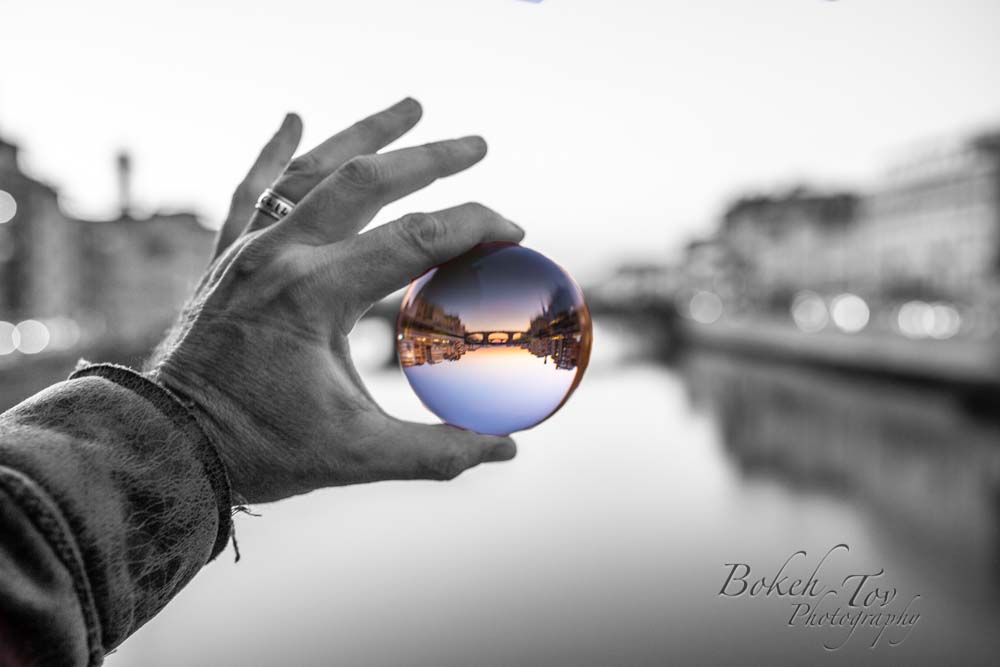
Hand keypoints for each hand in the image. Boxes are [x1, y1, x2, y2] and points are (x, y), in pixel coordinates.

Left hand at [149, 99, 523, 503]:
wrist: (167, 446)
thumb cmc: (261, 451)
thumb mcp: (357, 455)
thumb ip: (437, 451)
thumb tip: (507, 450)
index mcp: (316, 294)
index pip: (416, 238)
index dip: (475, 227)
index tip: (513, 230)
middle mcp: (280, 255)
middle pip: (367, 181)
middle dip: (430, 158)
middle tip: (477, 145)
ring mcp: (248, 250)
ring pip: (311, 170)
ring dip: (365, 134)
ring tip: (411, 108)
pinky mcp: (227, 259)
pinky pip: (252, 190)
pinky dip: (274, 153)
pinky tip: (293, 120)